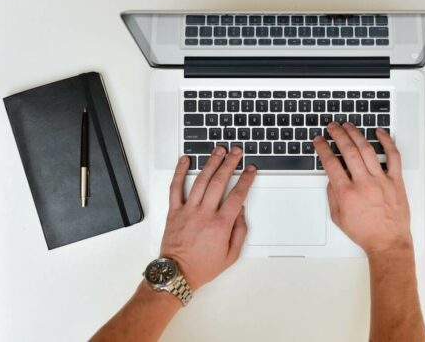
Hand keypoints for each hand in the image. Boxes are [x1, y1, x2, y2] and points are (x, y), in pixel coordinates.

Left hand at [160, 146, 256, 290]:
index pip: (237, 195)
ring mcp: (187, 211)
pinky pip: (175, 188)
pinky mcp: (174, 211)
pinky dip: (179, 172)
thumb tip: (241, 211)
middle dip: (230, 163)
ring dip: (211, 163)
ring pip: (201, 180)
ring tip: (218, 150)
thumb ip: (240, 231)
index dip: (246, 180)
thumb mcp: (231, 255)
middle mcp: (204, 214)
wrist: (177, 274)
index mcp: (220, 225)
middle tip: (236, 152)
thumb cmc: (202, 266)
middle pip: (220, 181)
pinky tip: (185, 160)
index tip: (251, 170)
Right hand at [313, 123, 412, 255]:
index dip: (323, 148)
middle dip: (337, 135)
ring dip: (356, 134)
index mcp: (347, 193)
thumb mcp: (338, 217)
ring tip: (348, 126)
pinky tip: (379, 132)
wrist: (388, 242)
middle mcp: (364, 184)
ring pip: (367, 149)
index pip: (331, 163)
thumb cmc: (365, 232)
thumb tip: (332, 177)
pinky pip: (393, 156)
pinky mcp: (396, 181)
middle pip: (348, 151)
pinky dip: (387, 141)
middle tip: (332, 126)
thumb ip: (332, 195)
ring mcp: (381, 180)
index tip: (319, 140)